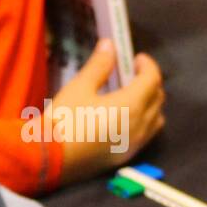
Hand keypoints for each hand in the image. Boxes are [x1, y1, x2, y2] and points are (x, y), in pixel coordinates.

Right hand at [52, 39, 163, 185]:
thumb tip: (110, 46)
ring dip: (150, 103)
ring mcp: (135, 145)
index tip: (136, 58)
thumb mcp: (79, 88)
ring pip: (156, 120)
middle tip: (132, 73)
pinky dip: (144, 121)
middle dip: (150, 82)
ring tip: (131, 95)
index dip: (147, 65)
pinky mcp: (125, 158)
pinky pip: (145, 135)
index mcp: (132, 106)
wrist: (49, 160)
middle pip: (158, 99)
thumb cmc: (63, 120)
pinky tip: (124, 117)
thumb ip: (99, 66)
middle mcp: (140, 127)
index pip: (152, 80)